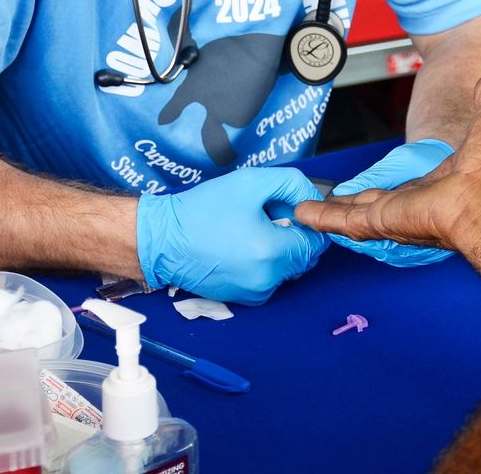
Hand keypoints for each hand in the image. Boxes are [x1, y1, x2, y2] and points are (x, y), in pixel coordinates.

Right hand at [137, 167, 327, 303]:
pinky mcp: (242, 299)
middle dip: (294, 234)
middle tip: (266, 216)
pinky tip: (242, 246)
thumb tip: (312, 199)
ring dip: (279, 249)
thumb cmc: (202, 210)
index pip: (317, 242)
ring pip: (288, 268)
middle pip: (304, 256)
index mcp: (272, 253)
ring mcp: (255, 294)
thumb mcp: (251, 182)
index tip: (287, 209)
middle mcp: (267, 280)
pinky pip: (269, 279)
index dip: (308, 222)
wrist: (163, 240)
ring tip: (250, 230)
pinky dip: (264, 263)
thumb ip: (291, 184)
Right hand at [297, 73, 480, 317]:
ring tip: (307, 210)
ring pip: (360, 214)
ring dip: (334, 211)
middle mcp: (426, 202)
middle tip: (335, 202)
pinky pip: (349, 221)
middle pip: (382, 204)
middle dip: (356, 205)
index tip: (381, 183)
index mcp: (451, 180)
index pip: (417, 185)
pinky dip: (324, 218)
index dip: (399, 184)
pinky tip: (303, 213)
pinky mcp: (388, 221)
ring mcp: (405, 214)